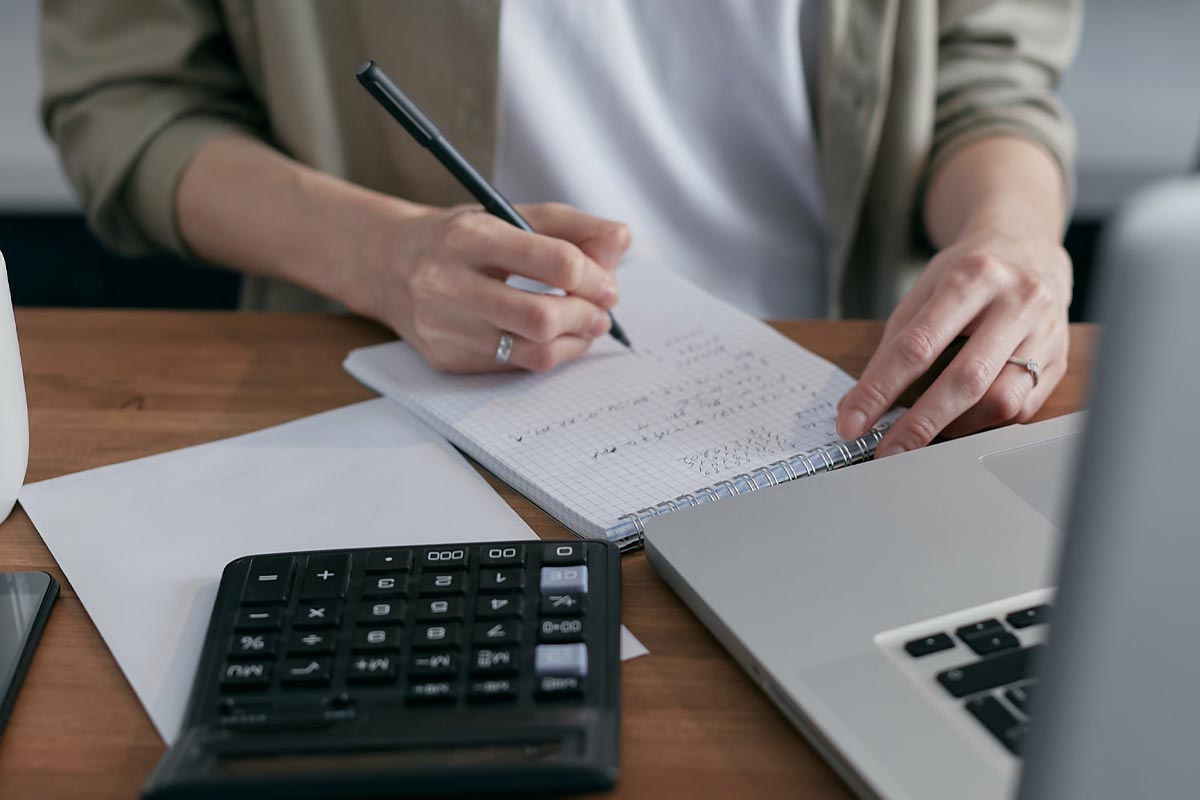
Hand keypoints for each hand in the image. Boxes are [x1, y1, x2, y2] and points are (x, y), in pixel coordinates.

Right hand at [367, 202, 631, 372]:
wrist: (389, 265)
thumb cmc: (463, 239)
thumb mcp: (511, 214)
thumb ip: (573, 227)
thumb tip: (621, 243)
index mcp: (469, 237)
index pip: (554, 261)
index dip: (594, 276)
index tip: (607, 284)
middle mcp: (447, 283)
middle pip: (542, 317)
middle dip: (585, 316)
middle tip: (600, 313)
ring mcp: (443, 327)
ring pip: (532, 351)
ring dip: (573, 342)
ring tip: (584, 326)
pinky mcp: (445, 359)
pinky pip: (513, 366)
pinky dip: (545, 354)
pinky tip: (552, 338)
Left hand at [835, 228, 1071, 455]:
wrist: (1028, 250)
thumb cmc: (968, 275)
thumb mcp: (923, 291)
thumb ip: (894, 345)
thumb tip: (860, 404)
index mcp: (972, 277)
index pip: (917, 346)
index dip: (880, 389)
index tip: (852, 422)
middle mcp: (1017, 301)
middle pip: (965, 379)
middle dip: (919, 424)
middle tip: (887, 452)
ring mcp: (1046, 332)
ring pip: (1000, 401)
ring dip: (955, 426)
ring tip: (927, 429)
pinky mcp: (1060, 360)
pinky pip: (1020, 409)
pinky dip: (983, 422)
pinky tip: (961, 418)